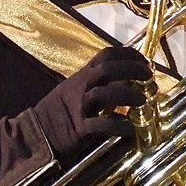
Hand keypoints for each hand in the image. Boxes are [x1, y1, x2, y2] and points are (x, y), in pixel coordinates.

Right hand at [31, 46, 152, 158]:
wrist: (37, 132)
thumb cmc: (62, 109)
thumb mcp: (76, 86)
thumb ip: (98, 81)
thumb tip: (129, 77)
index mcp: (83, 74)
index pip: (106, 55)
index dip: (128, 54)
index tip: (145, 60)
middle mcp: (81, 86)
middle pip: (107, 70)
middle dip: (131, 70)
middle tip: (148, 77)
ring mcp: (79, 107)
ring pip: (103, 94)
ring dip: (127, 95)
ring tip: (143, 100)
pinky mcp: (79, 129)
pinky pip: (99, 125)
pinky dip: (117, 125)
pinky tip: (130, 127)